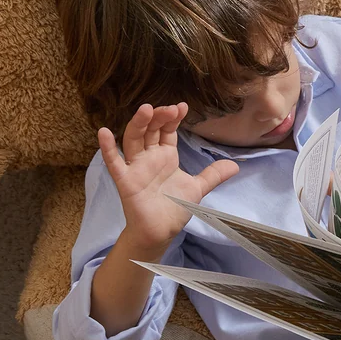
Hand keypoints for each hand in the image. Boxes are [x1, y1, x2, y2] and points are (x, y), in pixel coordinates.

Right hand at [99, 103, 238, 253]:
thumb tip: (236, 165)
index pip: (167, 130)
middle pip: (151, 130)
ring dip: (138, 124)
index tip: (182, 107)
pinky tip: (104, 132)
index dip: (173, 118)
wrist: (161, 232)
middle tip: (170, 109)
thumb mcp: (197, 188)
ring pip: (133, 139)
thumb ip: (213, 175)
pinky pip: (114, 163)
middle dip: (159, 117)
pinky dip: (108, 148)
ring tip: (146, 109)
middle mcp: (149, 157)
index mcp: (165, 156)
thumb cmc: (174, 208)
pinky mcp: (125, 181)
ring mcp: (136, 167)